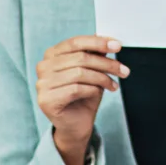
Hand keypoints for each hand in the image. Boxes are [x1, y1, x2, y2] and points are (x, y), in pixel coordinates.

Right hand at [36, 35, 128, 164]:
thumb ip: (95, 53)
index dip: (98, 42)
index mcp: (52, 54)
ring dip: (102, 78)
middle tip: (123, 70)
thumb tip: (108, 39)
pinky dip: (92, 90)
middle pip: (81, 57)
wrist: (76, 125)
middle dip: (106, 63)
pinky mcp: (46, 100)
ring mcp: (42, 84)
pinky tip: (99, 93)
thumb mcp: (92, 70)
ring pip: (80, 73)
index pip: (76, 42)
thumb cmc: (83, 95)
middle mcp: (43, 66)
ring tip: (113, 84)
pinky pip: (76, 89)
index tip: (118, 45)